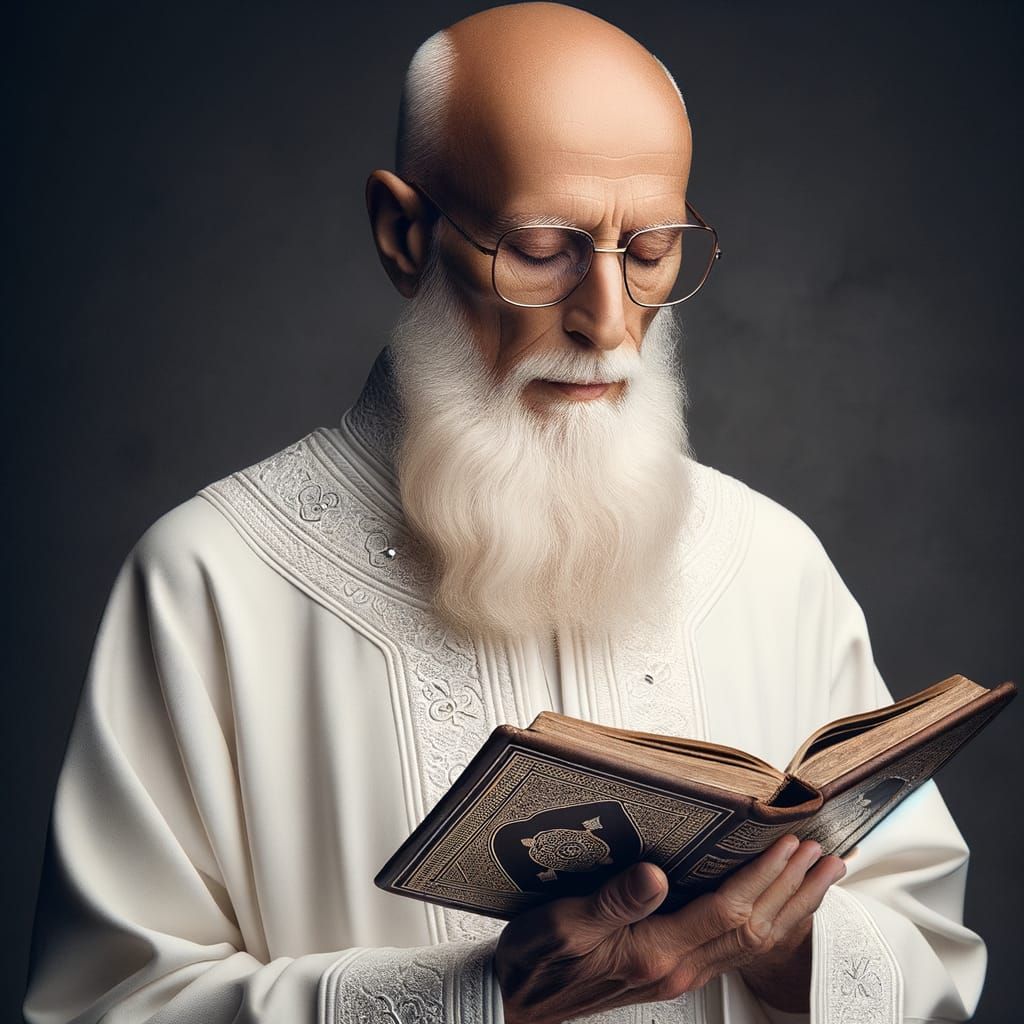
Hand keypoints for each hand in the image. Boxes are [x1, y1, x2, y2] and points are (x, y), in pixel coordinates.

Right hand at [494, 835, 844, 1023]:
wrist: (519, 1003)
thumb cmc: (536, 960)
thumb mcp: (563, 922)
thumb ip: (614, 900)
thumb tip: (656, 875)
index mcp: (655, 953)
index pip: (727, 911)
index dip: (763, 876)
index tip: (790, 845)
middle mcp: (676, 969)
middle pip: (754, 930)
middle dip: (794, 891)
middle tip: (827, 857)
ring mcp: (677, 976)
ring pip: (751, 943)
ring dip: (790, 908)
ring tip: (818, 879)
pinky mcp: (670, 974)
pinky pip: (733, 950)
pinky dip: (764, 923)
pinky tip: (771, 907)